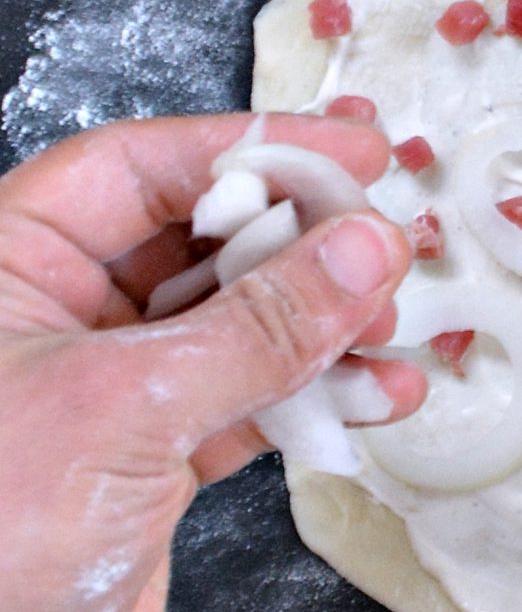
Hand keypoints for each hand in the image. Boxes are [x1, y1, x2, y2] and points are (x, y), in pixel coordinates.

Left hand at [0, 115, 417, 611]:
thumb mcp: (127, 409)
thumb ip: (260, 325)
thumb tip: (364, 247)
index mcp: (0, 270)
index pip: (135, 168)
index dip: (250, 151)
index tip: (354, 148)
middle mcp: (43, 320)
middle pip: (198, 237)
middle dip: (302, 242)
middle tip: (390, 245)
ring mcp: (97, 394)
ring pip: (234, 321)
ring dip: (324, 326)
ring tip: (393, 333)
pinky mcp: (140, 464)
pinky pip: (247, 400)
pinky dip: (315, 396)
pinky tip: (378, 397)